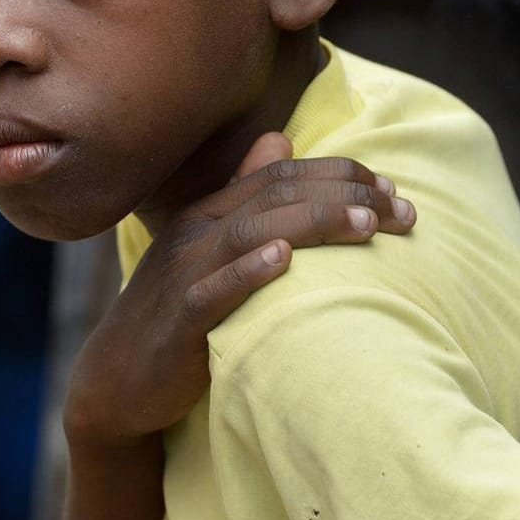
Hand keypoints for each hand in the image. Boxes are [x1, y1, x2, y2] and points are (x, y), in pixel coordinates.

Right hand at [63, 132, 415, 449]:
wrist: (116, 380)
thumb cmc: (176, 314)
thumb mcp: (209, 250)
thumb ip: (244, 196)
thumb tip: (281, 139)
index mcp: (208, 213)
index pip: (281, 174)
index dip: (341, 175)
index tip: (395, 192)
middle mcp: (195, 233)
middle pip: (274, 194)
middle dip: (345, 195)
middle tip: (403, 210)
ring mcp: (183, 274)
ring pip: (249, 231)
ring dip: (312, 223)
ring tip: (366, 226)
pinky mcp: (177, 320)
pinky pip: (211, 290)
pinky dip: (247, 271)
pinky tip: (283, 260)